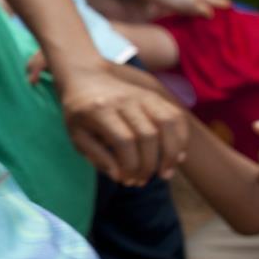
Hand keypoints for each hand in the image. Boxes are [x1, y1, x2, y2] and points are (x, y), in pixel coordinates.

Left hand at [56, 60, 187, 184]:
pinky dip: (181, 137)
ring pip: (167, 123)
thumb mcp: (77, 136)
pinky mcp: (153, 95)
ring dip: (172, 153)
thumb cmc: (79, 112)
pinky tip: (178, 156)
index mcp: (100, 110)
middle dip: (149, 165)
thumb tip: (120, 176)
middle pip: (148, 135)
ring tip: (165, 173)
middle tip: (141, 181)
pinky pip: (175, 115)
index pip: (124, 141)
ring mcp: (141, 95)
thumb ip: (97, 157)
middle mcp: (124, 100)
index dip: (130, 165)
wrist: (85, 76)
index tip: (126, 180)